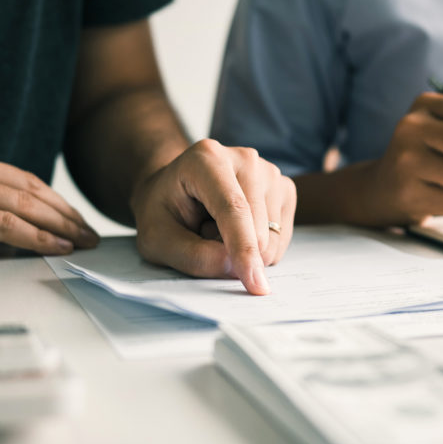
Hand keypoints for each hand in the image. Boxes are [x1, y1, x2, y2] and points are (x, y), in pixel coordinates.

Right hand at [0, 130, 98, 262]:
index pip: (12, 173)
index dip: (48, 196)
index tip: (69, 213)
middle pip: (24, 185)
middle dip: (62, 210)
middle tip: (87, 229)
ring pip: (21, 202)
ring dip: (59, 224)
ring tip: (82, 240)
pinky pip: (4, 225)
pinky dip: (37, 237)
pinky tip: (58, 247)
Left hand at [130, 139, 296, 295]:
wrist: (173, 191)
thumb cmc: (163, 212)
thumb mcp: (158, 240)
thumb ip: (192, 256)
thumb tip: (236, 268)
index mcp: (207, 159)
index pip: (233, 209)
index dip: (244, 248)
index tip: (255, 284)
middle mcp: (244, 159)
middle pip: (258, 228)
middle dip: (233, 252)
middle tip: (202, 234)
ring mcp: (269, 172)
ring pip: (273, 238)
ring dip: (244, 250)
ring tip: (217, 229)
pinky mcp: (284, 189)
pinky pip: (281, 239)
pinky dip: (260, 248)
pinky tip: (238, 229)